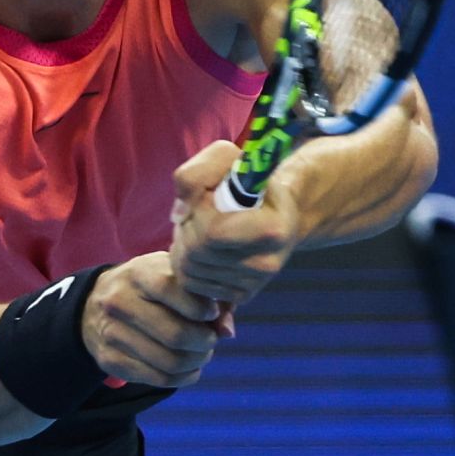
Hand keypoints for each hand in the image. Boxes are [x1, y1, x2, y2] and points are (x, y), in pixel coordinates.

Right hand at [81, 252, 225, 387]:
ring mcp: (111, 333)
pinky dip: (184, 377)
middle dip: (205, 342)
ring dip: (197, 362)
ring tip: (201, 352)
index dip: (201, 307)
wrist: (95, 303)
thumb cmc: (149, 287)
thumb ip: (207, 297)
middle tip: (210, 339)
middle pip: (175, 334)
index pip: (171, 290)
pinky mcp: (110, 360)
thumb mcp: (174, 277)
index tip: (212, 312)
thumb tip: (227, 331)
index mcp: (138, 273)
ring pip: (170, 362)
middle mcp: (119, 301)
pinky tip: (189, 367)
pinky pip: (159, 380)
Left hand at [169, 140, 300, 305]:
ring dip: (183, 243)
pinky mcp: (239, 296)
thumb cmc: (246, 181)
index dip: (197, 211)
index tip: (206, 196)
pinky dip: (186, 262)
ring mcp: (253, 284)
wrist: (275, 212)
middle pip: (197, 251)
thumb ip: (195, 175)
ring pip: (189, 269)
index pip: (213, 232)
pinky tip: (201, 246)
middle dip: (187, 226)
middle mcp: (267, 264)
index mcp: (272, 230)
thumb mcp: (224, 159)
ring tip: (201, 226)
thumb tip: (179, 213)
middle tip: (198, 211)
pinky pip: (191, 284)